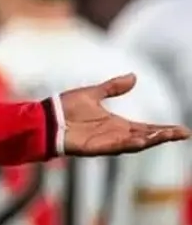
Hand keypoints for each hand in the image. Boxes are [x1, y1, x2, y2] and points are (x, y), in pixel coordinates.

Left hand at [60, 73, 190, 155]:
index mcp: (117, 124)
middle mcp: (116, 135)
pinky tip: (142, 141)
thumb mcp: (93, 94)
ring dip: (151, 139)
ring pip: (135, 143)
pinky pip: (116, 146)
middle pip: (146, 137)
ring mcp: (107, 142)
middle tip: (183, 133)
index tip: (182, 130)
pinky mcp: (96, 147)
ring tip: (168, 135)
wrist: (45, 119)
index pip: (146, 128)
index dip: (163, 129)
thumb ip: (113, 87)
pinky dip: (130, 144)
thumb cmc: (65, 108)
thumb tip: (134, 77)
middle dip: (164, 135)